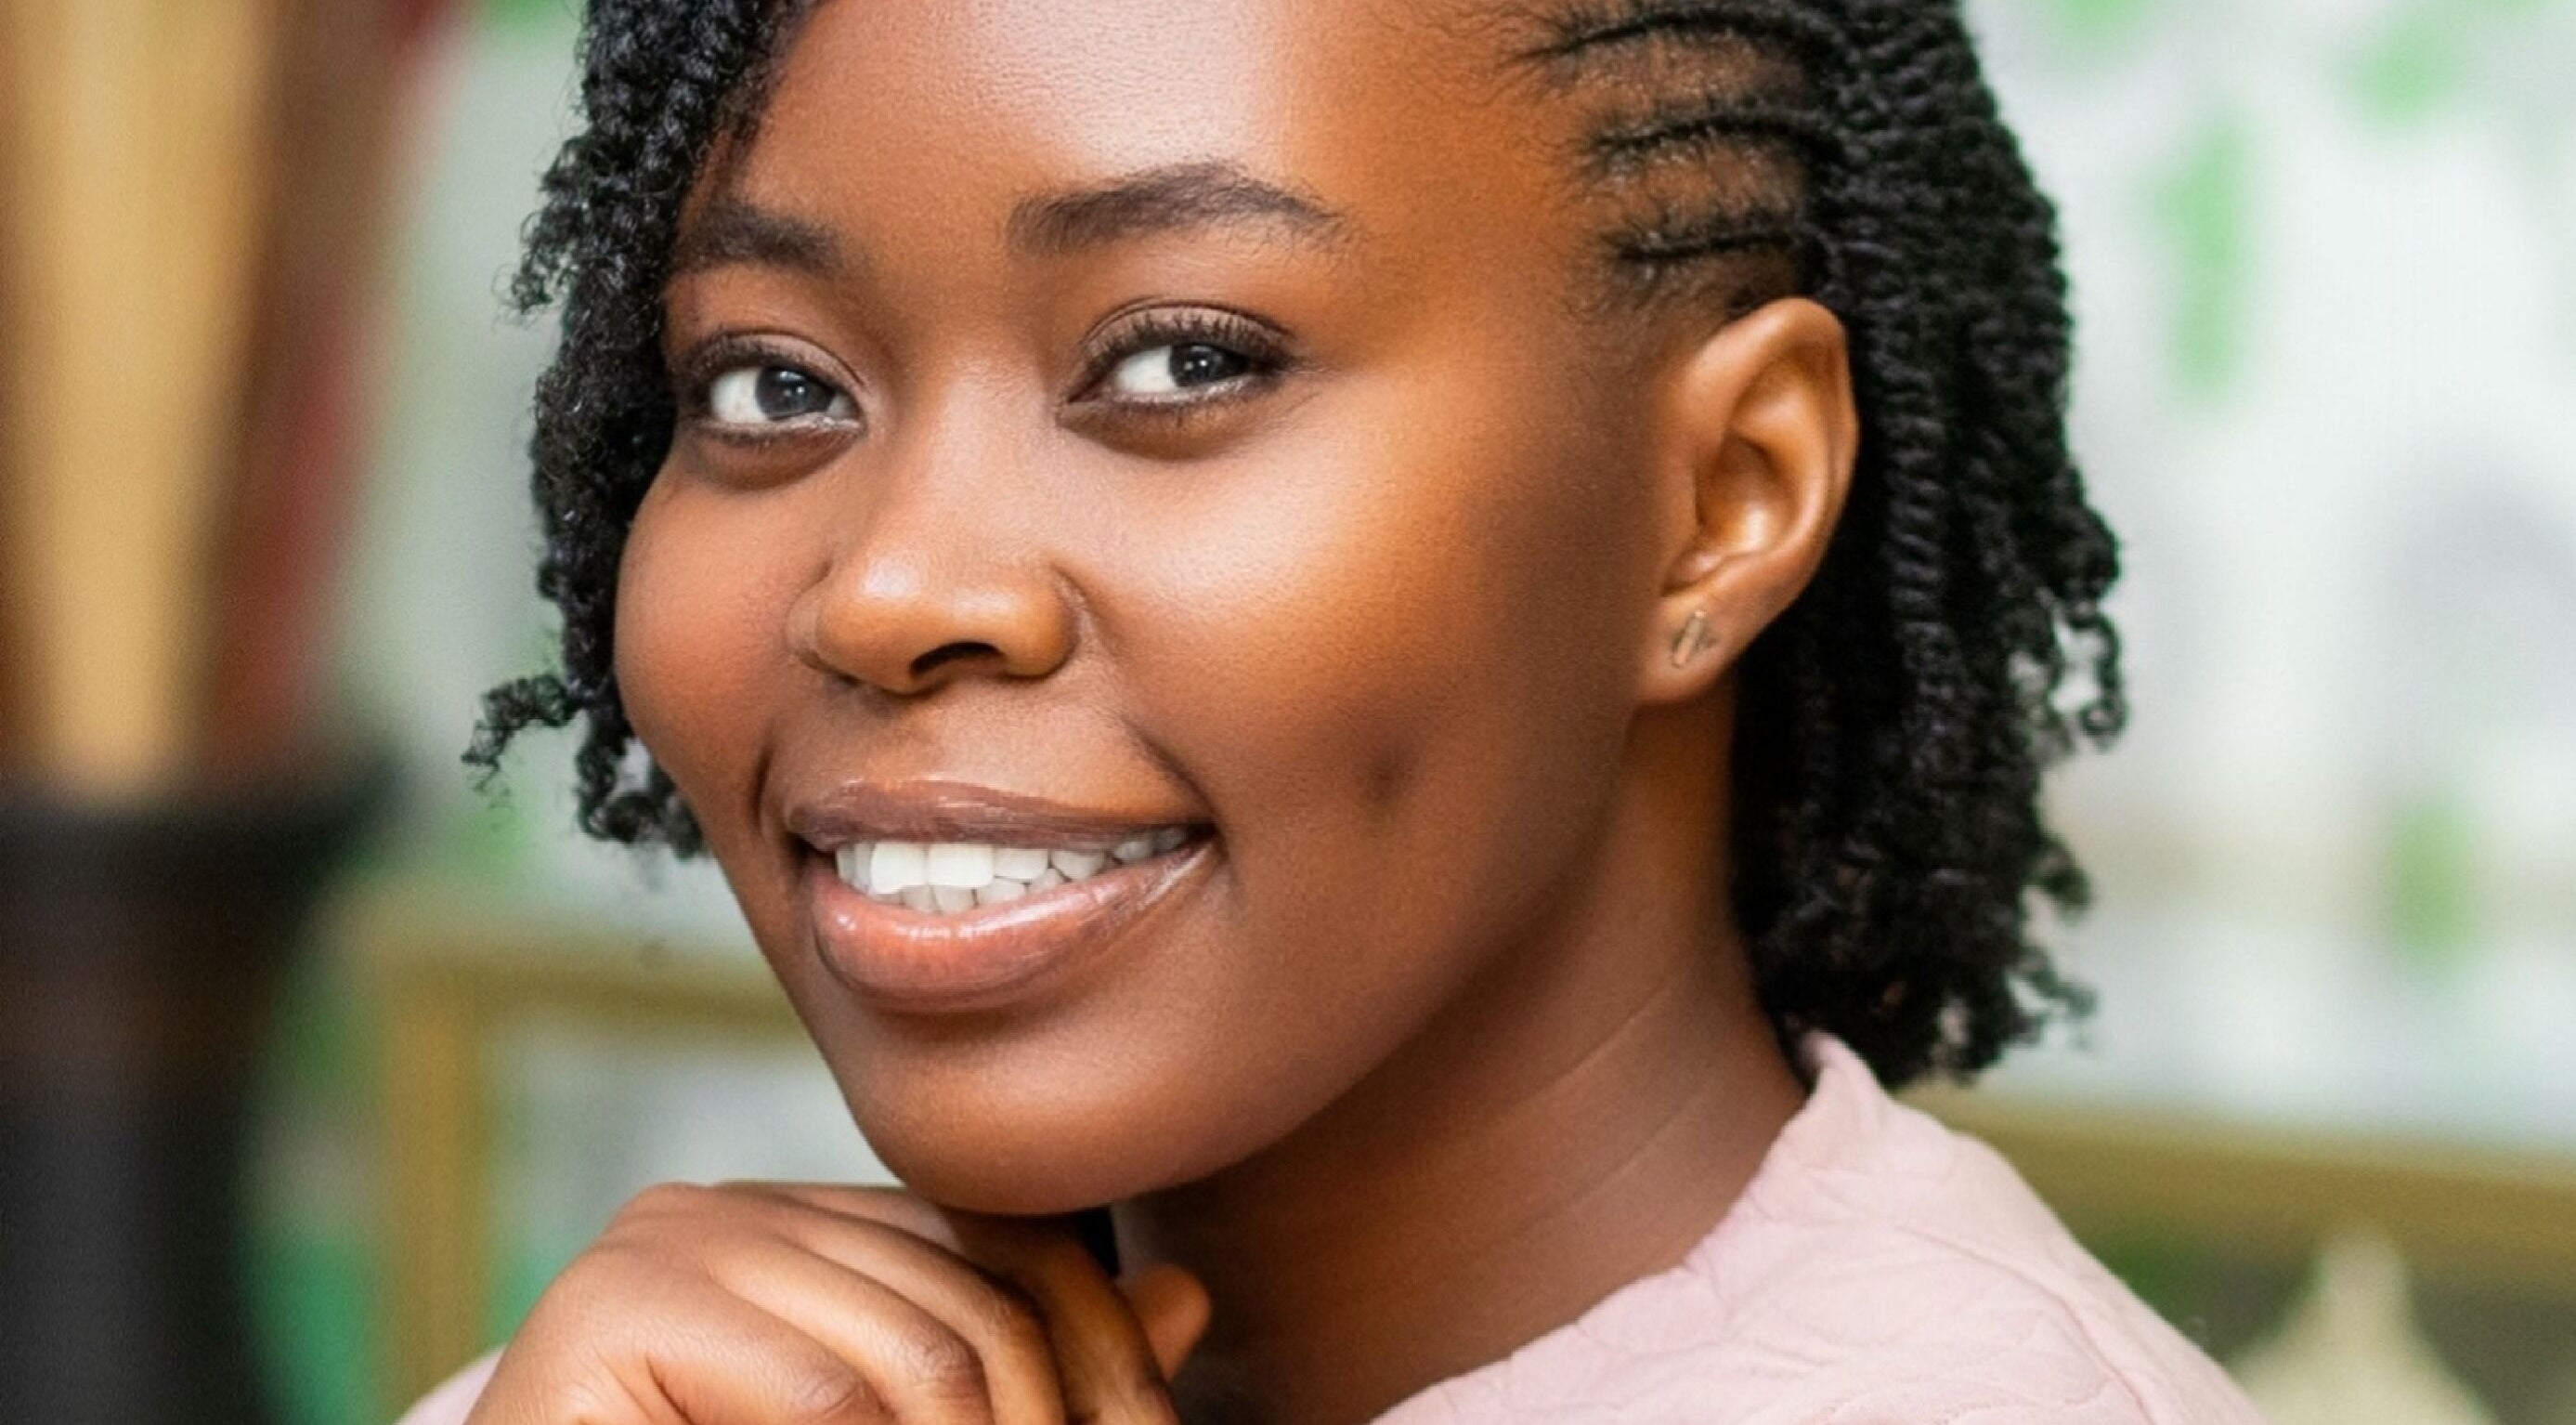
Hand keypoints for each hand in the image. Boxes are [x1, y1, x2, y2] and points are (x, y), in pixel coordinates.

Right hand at [463, 1182, 1209, 1423]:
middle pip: (975, 1302)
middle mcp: (731, 1207)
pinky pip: (821, 1392)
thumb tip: (1185, 1297)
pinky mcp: (607, 1309)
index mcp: (806, 1227)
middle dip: (1052, 1423)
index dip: (1103, 1358)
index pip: (1011, 1250)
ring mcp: (661, 1243)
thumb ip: (1027, 1376)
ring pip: (918, 1356)